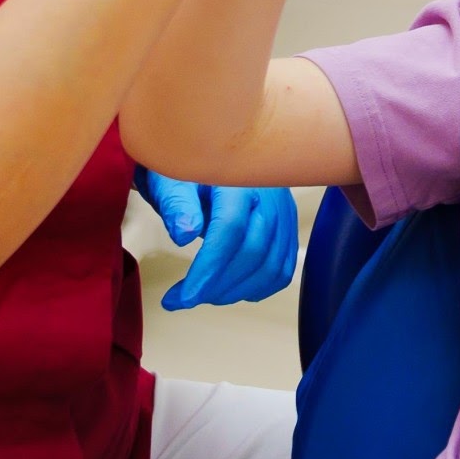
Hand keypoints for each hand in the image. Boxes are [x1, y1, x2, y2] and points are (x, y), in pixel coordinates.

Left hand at [134, 173, 301, 310]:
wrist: (209, 158)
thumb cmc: (186, 173)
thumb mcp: (171, 181)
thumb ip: (177, 205)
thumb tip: (184, 233)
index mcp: (239, 180)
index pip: (230, 230)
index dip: (208, 269)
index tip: (183, 296)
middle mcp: (270, 195)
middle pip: (254, 252)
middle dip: (218, 286)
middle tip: (185, 300)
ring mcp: (284, 213)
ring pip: (272, 266)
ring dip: (236, 291)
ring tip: (204, 295)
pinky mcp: (288, 228)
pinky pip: (282, 268)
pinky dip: (258, 287)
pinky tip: (231, 290)